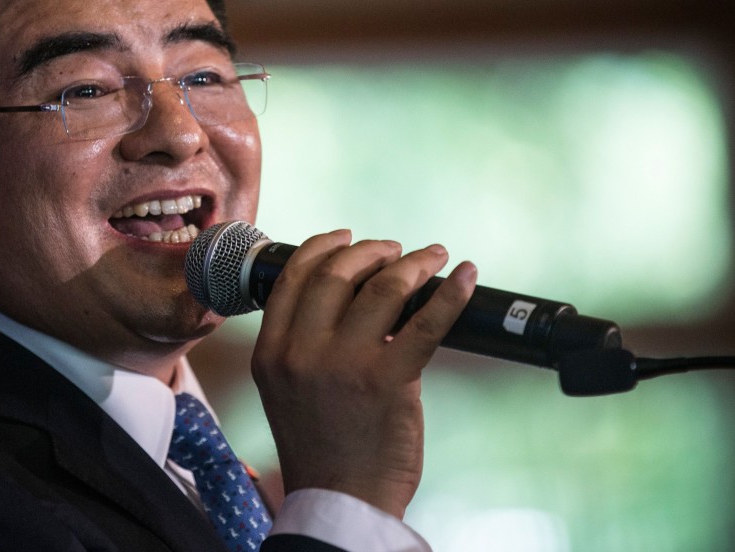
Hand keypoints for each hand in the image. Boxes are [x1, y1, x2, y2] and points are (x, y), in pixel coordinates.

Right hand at [251, 230, 476, 517]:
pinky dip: (451, 293)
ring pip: (382, 288)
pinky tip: (465, 275)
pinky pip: (426, 322)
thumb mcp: (286, 388)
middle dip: (370, 251)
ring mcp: (343, 363)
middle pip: (335, 274)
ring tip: (429, 258)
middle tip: (394, 250)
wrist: (341, 499)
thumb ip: (303, 343)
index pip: (292, 278)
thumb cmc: (321, 445)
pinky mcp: (387, 379)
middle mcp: (300, 352)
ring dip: (412, 264)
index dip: (322, 247)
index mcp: (271, 352)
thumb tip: (353, 295)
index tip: (345, 237)